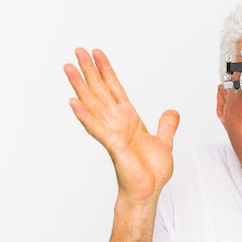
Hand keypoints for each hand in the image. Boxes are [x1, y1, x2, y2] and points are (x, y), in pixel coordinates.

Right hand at [64, 48, 179, 202]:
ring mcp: (113, 132)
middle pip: (100, 91)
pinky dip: (85, 115)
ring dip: (80, 86)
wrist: (149, 190)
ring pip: (93, 104)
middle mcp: (117, 122)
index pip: (115, 89)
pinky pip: (97, 128)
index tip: (97, 54)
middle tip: (77, 51)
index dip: (106, 71)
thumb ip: (167, 125)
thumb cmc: (151, 171)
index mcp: (129, 119)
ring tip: (69, 68)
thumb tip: (172, 112)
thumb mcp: (165, 142)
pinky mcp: (113, 146)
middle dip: (90, 70)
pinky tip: (74, 102)